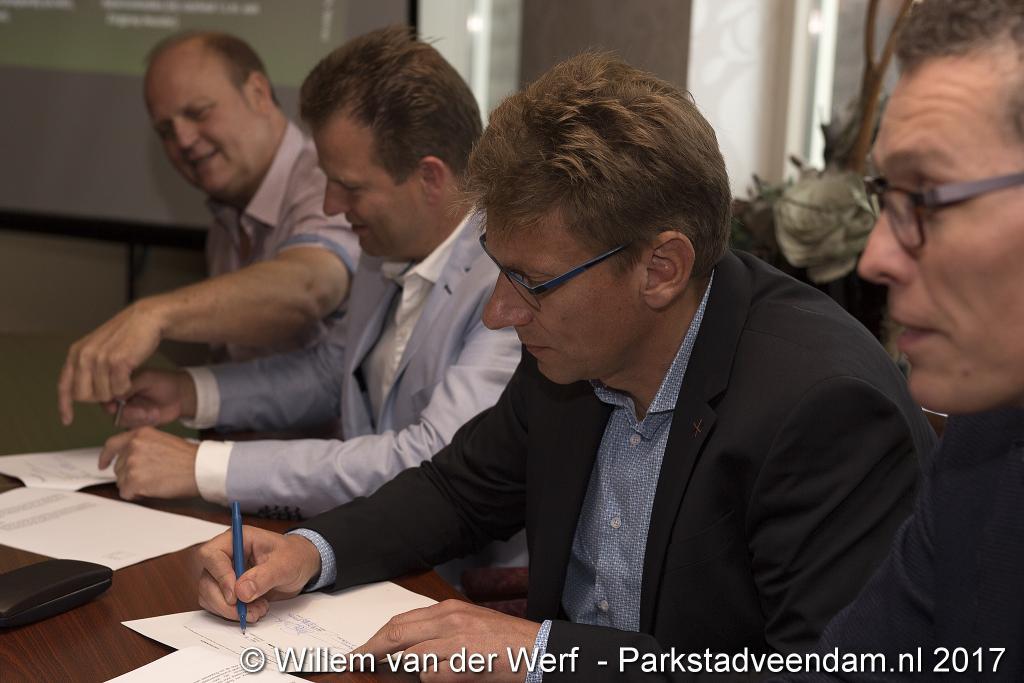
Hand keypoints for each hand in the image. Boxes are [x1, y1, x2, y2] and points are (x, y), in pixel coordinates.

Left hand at [58, 300, 165, 424]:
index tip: (67, 421)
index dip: (64, 406)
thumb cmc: (126, 335)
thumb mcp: (99, 347)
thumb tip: (83, 394)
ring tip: (125, 375)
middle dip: (98, 397)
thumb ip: (88, 366)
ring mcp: (100, 359)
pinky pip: (120, 390)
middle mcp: (84, 356)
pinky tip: (132, 374)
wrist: (146, 319)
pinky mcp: (117, 362)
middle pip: (83, 396)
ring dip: (116, 391)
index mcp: (77, 353)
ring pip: (103, 395)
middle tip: (113, 387)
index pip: (65, 385)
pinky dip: (127, 387)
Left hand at [99, 427, 199, 499]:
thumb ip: (143, 445)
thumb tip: (130, 458)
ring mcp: (132, 464)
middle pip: (118, 467)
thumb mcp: (162, 440)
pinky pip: (127, 493)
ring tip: (156, 481)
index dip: (106, 456)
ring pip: (122, 482)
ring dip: (134, 485)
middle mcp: (133, 446)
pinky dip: (137, 495)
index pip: (112, 444)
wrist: (200, 468)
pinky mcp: (134, 481)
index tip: (103, 463)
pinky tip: (153, 489)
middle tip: (151, 476)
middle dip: (130, 475)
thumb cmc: (188, 458)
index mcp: (140, 434)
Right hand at [100, 369, 196, 427]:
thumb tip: (115, 393)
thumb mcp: (146, 378)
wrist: (180, 396)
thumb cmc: (164, 383)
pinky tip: (154, 416)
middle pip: (110, 410)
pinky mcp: (136, 421)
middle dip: (127, 413)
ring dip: (137, 418)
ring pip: (121, 420)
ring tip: (152, 412)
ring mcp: (128, 411)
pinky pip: (132, 427)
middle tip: (142, 411)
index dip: (107, 402)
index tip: (114, 407)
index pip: (105, 394)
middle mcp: (120, 398)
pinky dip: (144, 423)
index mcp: (120, 384)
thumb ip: (130, 385)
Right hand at [196, 527, 321, 623]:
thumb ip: (264, 576)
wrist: (301, 565)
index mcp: (237, 539)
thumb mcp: (285, 564)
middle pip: (207, 579)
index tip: (235, 596)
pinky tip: (255, 610)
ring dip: (230, 610)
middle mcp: (226, 554)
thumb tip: (241, 593)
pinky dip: (233, 613)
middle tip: (245, 612)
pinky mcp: (227, 589)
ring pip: (209, 595)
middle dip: (224, 601)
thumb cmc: (294, 556)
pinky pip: (218, 605)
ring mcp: (224, 573)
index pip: (212, 554)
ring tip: (258, 610)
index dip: (220, 576)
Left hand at [355, 600, 539, 681]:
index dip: (375, 638)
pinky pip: (428, 676)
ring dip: (399, 670)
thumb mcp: (468, 626)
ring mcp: (453, 642)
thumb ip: (437, 633)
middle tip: (353, 665)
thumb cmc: (504, 643)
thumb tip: (404, 651)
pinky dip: (426, 680)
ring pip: (408, 656)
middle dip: (370, 651)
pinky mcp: (459, 665)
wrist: (537, 651)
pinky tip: (442, 678)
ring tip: (395, 676)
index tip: (358, 652)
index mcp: (449, 609)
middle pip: (395, 634)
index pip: (399, 622)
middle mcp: (448, 620)